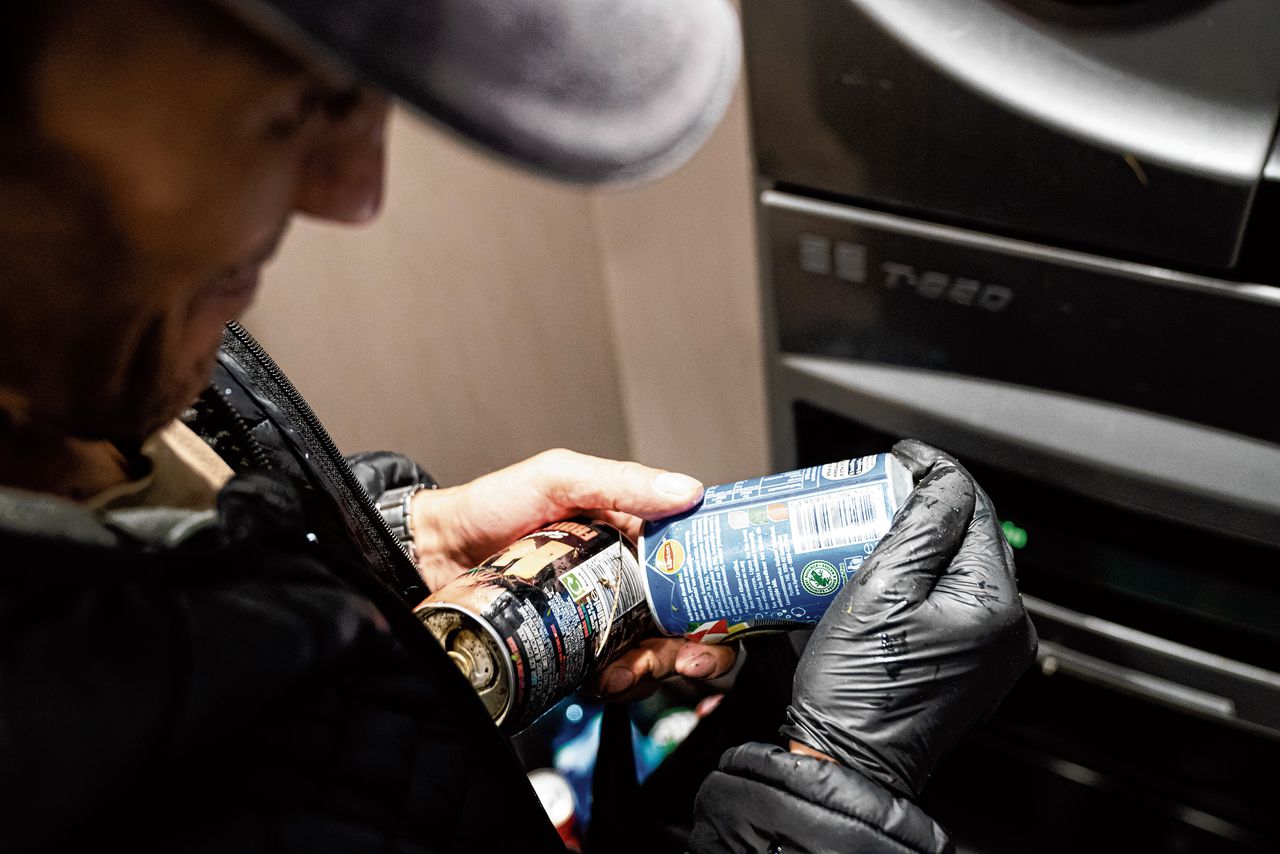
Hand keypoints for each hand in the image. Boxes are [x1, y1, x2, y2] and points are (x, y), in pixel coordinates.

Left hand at [408, 448, 737, 696]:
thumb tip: (686, 491)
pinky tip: (603, 679)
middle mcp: (630, 579)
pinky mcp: (580, 652)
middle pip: (691, 622)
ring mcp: (607, 619)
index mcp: (636, 536)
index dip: (722, 591)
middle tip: (690, 659)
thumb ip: (620, 482)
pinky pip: (619, 678)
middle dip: (701, 649)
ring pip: (660, 655)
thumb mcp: (558, 478)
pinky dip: (622, 685)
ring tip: (631, 670)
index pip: (698, 564)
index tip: (723, 612)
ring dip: (659, 671)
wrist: (433, 555)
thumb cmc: (492, 506)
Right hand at [782, 439, 1036, 797]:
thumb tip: (942, 474)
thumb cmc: (859, 690)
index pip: (974, 508)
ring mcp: (985, 652)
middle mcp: (1004, 629)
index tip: (898, 457)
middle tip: (871, 492)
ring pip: (953, 570)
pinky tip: (872, 574)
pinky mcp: (960, 665)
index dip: (934, 473)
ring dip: (913, 543)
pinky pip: (943, 603)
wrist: (845, 765)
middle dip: (920, 508)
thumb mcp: (882, 588)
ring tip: (864, 531)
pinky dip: (912, 579)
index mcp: (995, 604)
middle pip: (967, 538)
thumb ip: (922, 523)